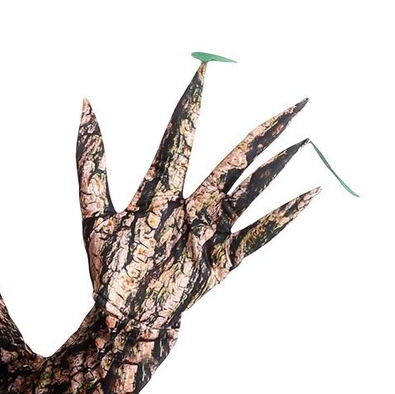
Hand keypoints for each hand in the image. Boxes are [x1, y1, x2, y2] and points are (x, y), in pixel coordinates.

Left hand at [77, 67, 317, 329]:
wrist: (122, 325)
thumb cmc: (108, 274)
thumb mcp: (94, 217)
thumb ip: (92, 164)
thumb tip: (85, 103)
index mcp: (159, 193)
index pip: (178, 139)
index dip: (189, 105)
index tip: (203, 68)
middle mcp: (190, 207)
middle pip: (232, 160)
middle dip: (264, 132)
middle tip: (297, 102)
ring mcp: (209, 232)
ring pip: (250, 191)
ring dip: (278, 166)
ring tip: (306, 140)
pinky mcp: (222, 261)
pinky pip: (258, 235)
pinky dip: (282, 217)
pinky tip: (309, 194)